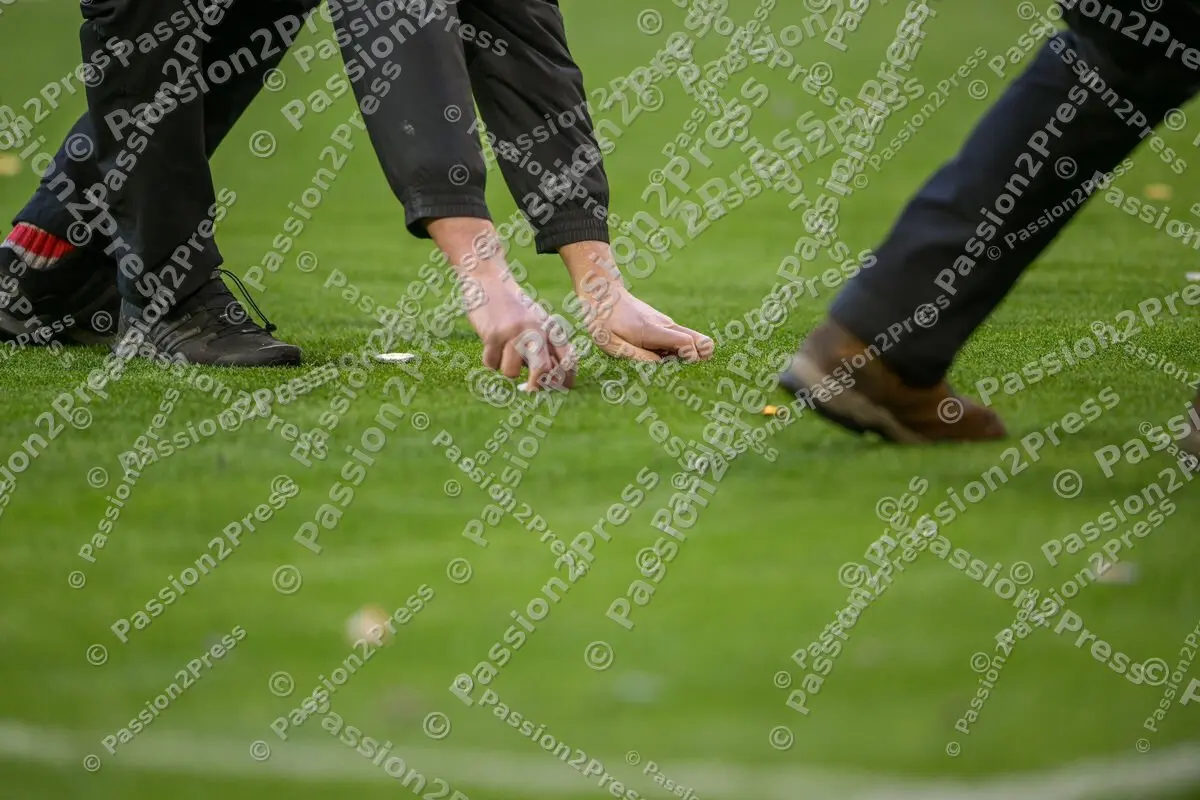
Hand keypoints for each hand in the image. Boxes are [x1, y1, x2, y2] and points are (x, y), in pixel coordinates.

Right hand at [464, 273, 575, 389]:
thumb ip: (545, 346)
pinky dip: (489, 360)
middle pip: (544, 371)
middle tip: (529, 391)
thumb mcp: (537, 321)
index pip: (568, 360)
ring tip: (503, 352)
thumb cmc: (514, 308)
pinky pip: (492, 364)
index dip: (565, 380)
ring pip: (512, 372)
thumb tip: (550, 381)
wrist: (490, 281)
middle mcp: (536, 331)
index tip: (558, 389)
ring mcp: (515, 333)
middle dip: (537, 387)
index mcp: (551, 328)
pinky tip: (490, 343)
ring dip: (505, 368)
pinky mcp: (494, 335)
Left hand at [577, 276, 713, 361]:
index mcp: (652, 330)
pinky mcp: (663, 325)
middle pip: (699, 339)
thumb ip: (636, 356)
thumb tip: (659, 366)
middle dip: (702, 356)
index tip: (682, 367)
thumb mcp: (611, 343)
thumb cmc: (604, 319)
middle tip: (688, 369)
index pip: (686, 342)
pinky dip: (679, 351)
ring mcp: (666, 323)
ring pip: (692, 339)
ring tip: (669, 365)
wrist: (604, 292)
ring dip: (689, 355)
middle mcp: (665, 325)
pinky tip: (661, 358)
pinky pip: (680, 339)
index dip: (691, 357)